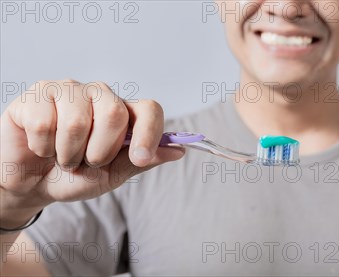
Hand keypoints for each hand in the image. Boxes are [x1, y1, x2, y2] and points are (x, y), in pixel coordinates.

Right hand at [0, 80, 184, 227]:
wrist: (30, 185)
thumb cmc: (73, 176)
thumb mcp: (112, 175)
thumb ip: (140, 161)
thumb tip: (178, 150)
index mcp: (124, 112)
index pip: (149, 109)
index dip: (149, 133)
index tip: (141, 158)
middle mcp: (100, 95)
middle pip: (114, 114)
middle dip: (99, 152)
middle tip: (86, 161)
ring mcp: (69, 90)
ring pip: (77, 122)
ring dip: (67, 153)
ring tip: (61, 156)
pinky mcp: (38, 93)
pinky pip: (44, 124)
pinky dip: (43, 147)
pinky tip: (41, 145)